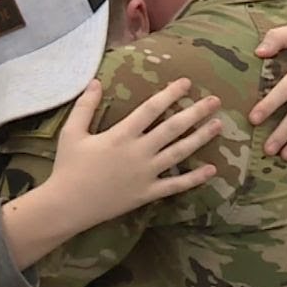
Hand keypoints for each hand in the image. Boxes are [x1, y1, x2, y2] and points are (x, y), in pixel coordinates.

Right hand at [46, 78, 221, 226]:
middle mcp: (138, 152)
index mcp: (121, 135)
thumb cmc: (68, 167)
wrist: (67, 206)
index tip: (187, 83)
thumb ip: (85, 106)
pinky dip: (194, 178)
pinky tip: (211, 170)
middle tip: (215, 101)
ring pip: (179, 153)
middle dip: (196, 112)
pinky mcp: (147, 193)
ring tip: (218, 125)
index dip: (170, 94)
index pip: (151, 109)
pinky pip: (175, 185)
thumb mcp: (72, 132)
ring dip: (200, 138)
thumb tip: (95, 81)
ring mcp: (146, 174)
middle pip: (173, 128)